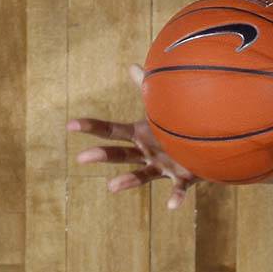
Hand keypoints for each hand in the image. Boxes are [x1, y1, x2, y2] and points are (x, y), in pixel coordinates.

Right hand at [67, 64, 198, 209]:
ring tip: (111, 186)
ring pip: (142, 175)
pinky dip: (175, 198)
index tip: (70, 125)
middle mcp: (146, 154)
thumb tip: (133, 65)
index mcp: (140, 136)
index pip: (111, 130)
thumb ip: (146, 88)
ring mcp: (162, 168)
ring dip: (127, 181)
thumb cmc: (176, 129)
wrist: (202, 149)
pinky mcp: (182, 178)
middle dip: (102, 155)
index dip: (91, 127)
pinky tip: (171, 206)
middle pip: (120, 154)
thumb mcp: (160, 109)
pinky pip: (178, 189)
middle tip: (82, 158)